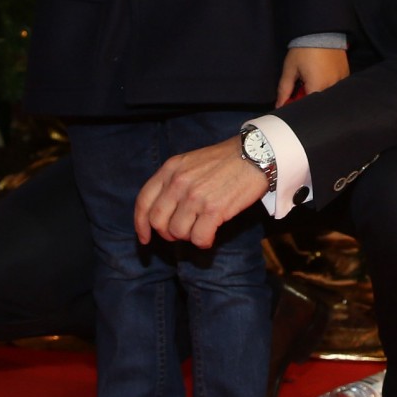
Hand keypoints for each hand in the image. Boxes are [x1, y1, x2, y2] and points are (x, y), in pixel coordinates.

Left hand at [134, 137, 266, 248]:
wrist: (256, 154)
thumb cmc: (225, 160)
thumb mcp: (190, 162)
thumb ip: (174, 181)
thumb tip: (165, 210)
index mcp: (170, 169)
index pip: (144, 202)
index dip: (141, 224)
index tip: (145, 238)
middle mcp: (178, 182)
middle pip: (158, 221)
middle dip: (167, 233)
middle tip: (182, 232)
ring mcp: (195, 196)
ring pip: (178, 232)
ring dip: (190, 236)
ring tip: (202, 227)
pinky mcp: (214, 209)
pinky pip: (199, 238)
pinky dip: (204, 241)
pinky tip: (211, 234)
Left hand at [276, 46, 349, 105]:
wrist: (321, 31)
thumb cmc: (303, 50)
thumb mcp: (290, 69)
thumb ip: (284, 90)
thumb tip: (280, 106)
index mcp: (317, 87)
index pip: (307, 106)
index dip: (298, 105)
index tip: (292, 99)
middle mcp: (332, 87)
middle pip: (318, 102)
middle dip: (308, 98)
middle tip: (301, 86)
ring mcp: (341, 81)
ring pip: (328, 95)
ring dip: (319, 92)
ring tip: (312, 77)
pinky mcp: (346, 74)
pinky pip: (337, 87)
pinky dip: (329, 86)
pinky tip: (322, 75)